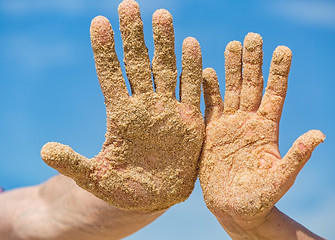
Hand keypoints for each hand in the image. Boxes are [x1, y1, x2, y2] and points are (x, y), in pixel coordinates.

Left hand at [41, 0, 203, 211]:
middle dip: (133, 36)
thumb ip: (72, 164)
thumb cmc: (123, 189)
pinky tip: (192, 45)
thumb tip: (44, 150)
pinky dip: (193, 70)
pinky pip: (192, 91)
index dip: (105, 50)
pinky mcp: (189, 121)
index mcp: (121, 115)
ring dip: (165, 44)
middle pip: (138, 64)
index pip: (111, 75)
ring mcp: (168, 110)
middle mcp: (144, 106)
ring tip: (161, 15)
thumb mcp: (94, 178)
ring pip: (166, 70)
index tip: (99, 23)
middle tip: (128, 6)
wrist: (155, 198)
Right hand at [199, 33, 323, 220]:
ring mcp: (229, 125)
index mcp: (268, 129)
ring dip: (231, 69)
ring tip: (232, 45)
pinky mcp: (211, 132)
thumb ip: (297, 156)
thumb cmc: (261, 198)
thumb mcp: (282, 177)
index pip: (275, 94)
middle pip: (251, 86)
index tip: (283, 49)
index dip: (278, 72)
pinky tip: (206, 72)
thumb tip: (320, 135)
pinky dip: (207, 90)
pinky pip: (209, 106)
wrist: (233, 208)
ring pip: (230, 90)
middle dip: (253, 61)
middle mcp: (249, 121)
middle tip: (253, 37)